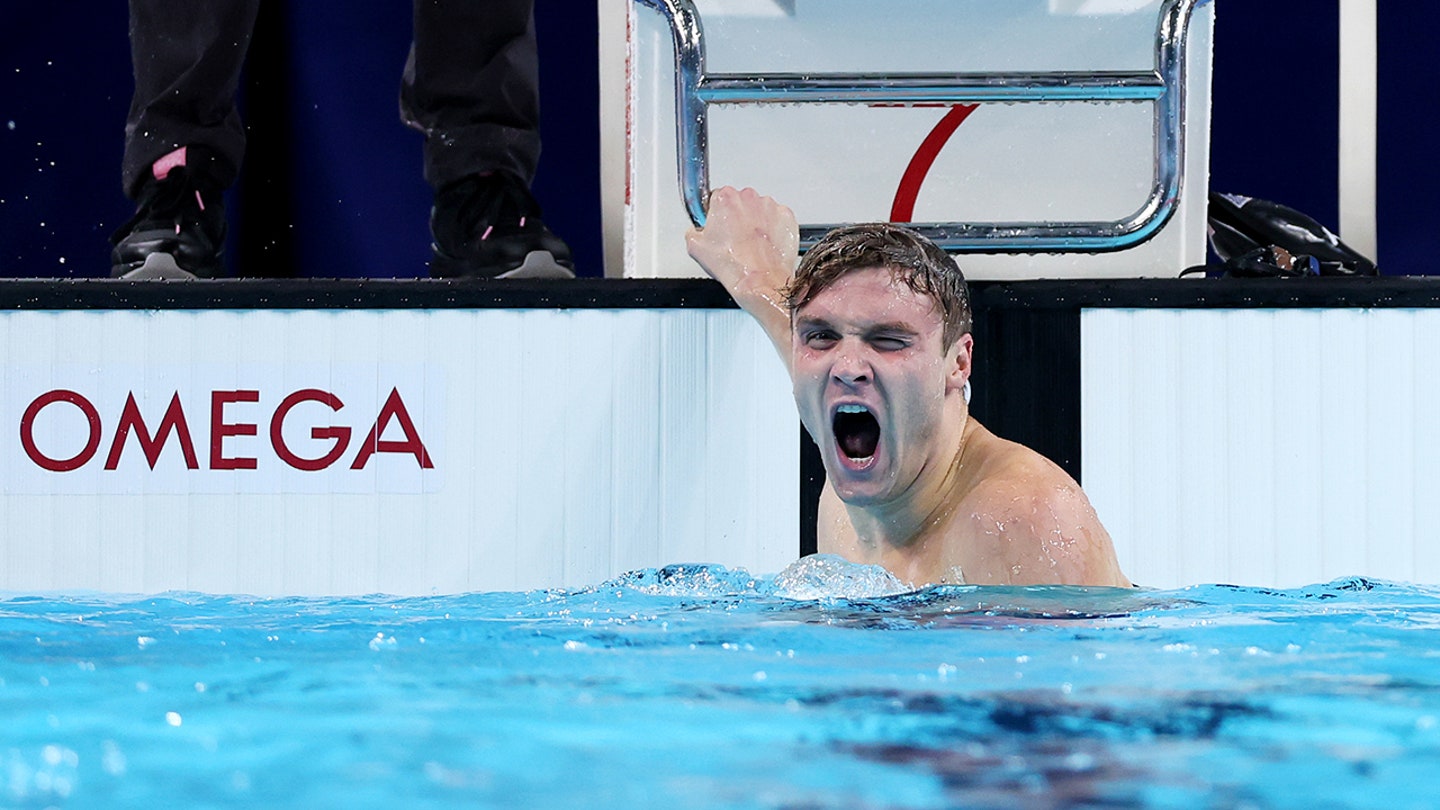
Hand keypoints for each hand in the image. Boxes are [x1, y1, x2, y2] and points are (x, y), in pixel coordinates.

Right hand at [685, 186, 798, 306]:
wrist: (758, 281)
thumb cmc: (732, 265)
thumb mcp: (695, 248)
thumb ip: (693, 231)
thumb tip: (696, 231)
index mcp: (725, 197)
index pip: (716, 198)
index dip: (716, 215)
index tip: (718, 226)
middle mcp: (748, 197)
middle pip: (739, 202)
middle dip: (736, 218)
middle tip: (733, 240)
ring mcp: (770, 206)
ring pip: (759, 210)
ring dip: (755, 223)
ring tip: (750, 246)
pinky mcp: (786, 217)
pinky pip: (777, 219)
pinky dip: (772, 229)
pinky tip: (764, 245)